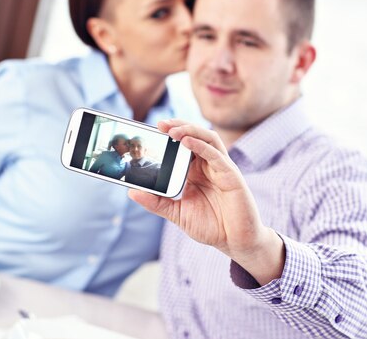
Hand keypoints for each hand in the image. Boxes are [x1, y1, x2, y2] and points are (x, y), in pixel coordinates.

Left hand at [128, 119, 284, 284]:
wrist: (234, 243)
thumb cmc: (210, 226)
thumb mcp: (177, 213)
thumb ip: (156, 202)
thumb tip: (132, 191)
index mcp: (195, 171)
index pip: (183, 144)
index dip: (170, 134)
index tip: (153, 129)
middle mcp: (209, 165)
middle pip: (195, 135)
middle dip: (179, 126)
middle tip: (160, 124)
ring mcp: (221, 168)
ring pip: (208, 139)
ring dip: (190, 130)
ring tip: (172, 130)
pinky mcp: (232, 176)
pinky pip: (216, 155)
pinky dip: (201, 146)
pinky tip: (187, 142)